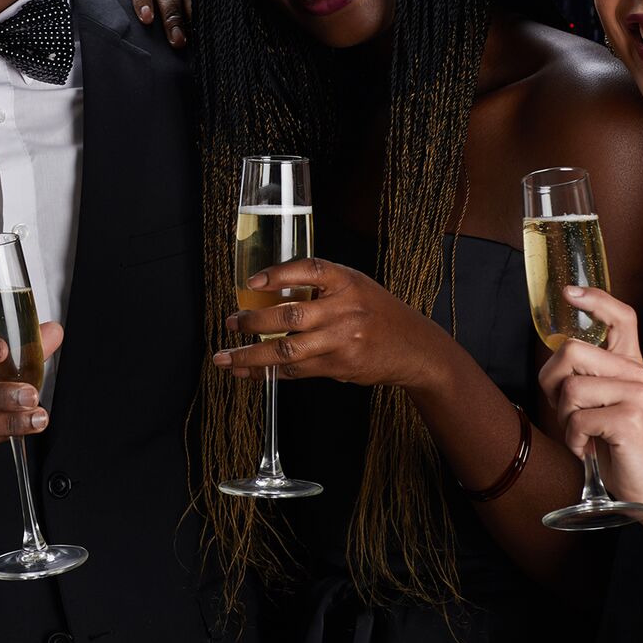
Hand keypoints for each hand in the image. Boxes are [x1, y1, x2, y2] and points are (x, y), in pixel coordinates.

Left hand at [211, 258, 449, 389]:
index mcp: (347, 281)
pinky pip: (297, 370)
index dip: (278, 274)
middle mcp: (345, 309)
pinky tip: (251, 372)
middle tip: (230, 323)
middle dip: (252, 321)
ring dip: (251, 355)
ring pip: (287, 349)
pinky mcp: (340, 366)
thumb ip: (321, 286)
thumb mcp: (356, 287)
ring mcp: (342, 340)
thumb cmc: (378, 313)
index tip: (251, 282)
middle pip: (290, 314)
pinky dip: (269, 372)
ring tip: (226, 357)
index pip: (309, 270)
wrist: (416, 348)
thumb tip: (269, 292)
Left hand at [536, 285, 642, 507]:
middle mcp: (637, 373)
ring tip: (585, 435)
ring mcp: (637, 394)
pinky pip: (577, 420)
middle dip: (553, 386)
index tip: (569, 292)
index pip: (621, 317)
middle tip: (570, 414)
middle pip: (571, 352)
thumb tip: (554, 356)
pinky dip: (574, 441)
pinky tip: (590, 449)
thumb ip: (584, 379)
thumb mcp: (600, 405)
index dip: (596, 300)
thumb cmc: (618, 447)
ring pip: (570, 389)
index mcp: (630, 366)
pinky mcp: (631, 419)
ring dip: (565, 420)